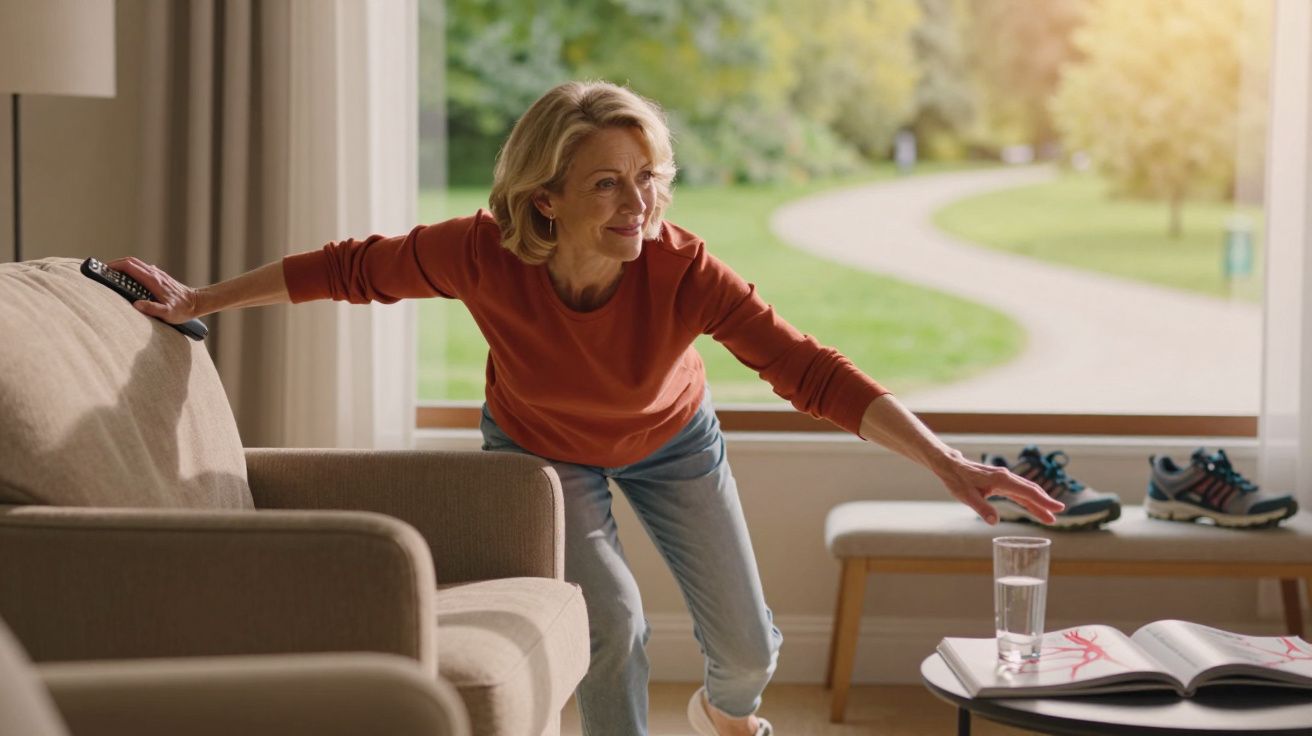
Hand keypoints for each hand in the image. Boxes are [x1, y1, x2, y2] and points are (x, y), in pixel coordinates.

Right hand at [107, 257, 203, 323]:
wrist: (197, 303)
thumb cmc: (182, 310)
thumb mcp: (168, 313)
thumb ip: (153, 309)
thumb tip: (136, 304)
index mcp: (153, 280)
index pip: (129, 266)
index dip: (115, 265)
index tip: (103, 269)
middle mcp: (154, 274)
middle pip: (130, 262)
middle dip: (115, 264)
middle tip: (102, 271)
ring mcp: (157, 274)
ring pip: (136, 264)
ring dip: (122, 266)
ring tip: (111, 274)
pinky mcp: (160, 277)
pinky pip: (142, 269)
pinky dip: (131, 270)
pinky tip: (128, 279)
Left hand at [931, 451, 1064, 524]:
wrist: (950, 466)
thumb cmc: (957, 480)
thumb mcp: (966, 497)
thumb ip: (981, 508)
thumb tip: (994, 522)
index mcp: (1001, 480)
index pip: (1027, 492)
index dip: (1043, 501)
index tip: (1058, 509)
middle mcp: (1006, 477)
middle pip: (1031, 491)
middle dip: (1045, 503)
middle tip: (1059, 514)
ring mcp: (1004, 479)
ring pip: (1026, 492)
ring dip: (1038, 503)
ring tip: (1050, 517)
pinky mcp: (1000, 482)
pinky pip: (1018, 492)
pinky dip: (1028, 500)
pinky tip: (1033, 508)